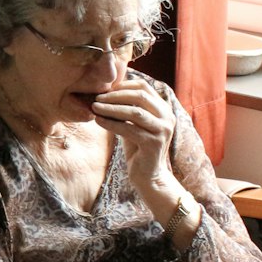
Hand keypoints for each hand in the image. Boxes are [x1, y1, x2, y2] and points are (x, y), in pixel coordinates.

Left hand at [88, 75, 175, 191]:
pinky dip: (111, 123)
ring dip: (112, 108)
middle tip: (96, 98)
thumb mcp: (133, 123)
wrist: (148, 175)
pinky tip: (98, 121)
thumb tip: (104, 92)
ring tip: (94, 107)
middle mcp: (167, 117)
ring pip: (135, 112)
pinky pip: (129, 129)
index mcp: (163, 108)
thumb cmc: (137, 147)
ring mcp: (163, 130)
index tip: (104, 90)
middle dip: (115, 95)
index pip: (143, 86)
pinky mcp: (154, 143)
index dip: (123, 86)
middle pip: (140, 96)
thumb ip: (126, 108)